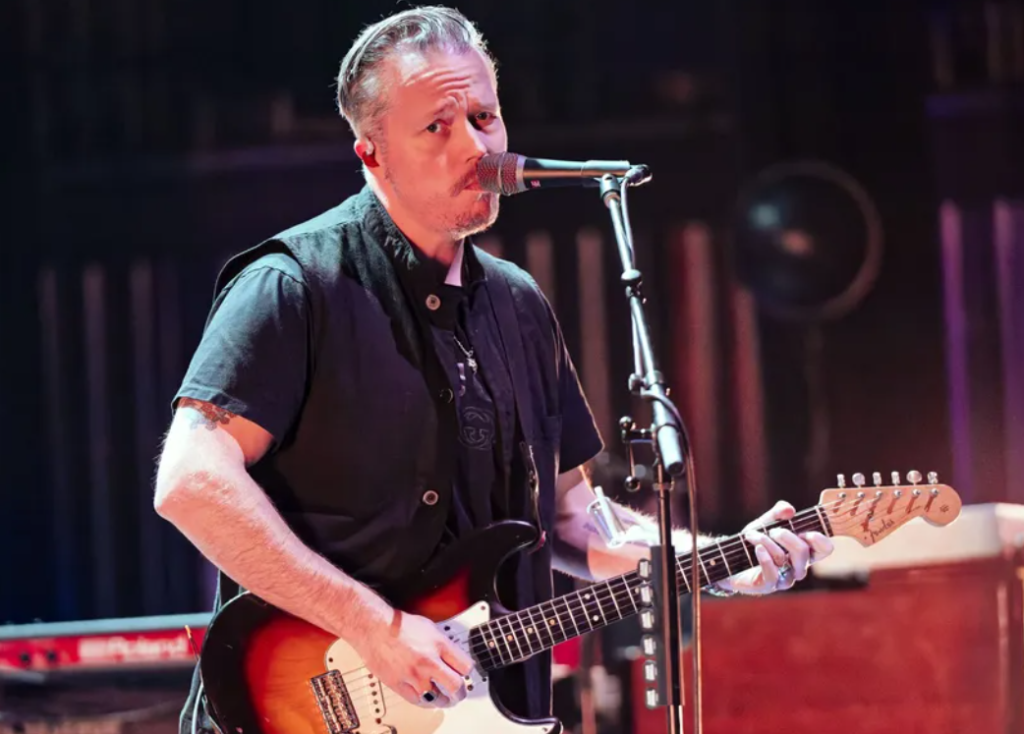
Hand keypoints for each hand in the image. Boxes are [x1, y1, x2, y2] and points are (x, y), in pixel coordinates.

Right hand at [351, 610, 474, 707]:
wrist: (375, 627)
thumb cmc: (399, 625)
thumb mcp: (430, 627)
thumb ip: (444, 644)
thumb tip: (453, 657)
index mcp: (439, 644)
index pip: (466, 666)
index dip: (467, 671)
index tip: (464, 673)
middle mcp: (428, 661)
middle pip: (456, 685)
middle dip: (460, 691)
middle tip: (459, 692)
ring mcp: (414, 674)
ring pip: (437, 697)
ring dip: (443, 699)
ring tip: (444, 698)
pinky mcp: (399, 684)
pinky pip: (417, 701)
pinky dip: (425, 701)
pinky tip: (427, 698)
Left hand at [715, 501, 833, 595]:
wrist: (730, 559)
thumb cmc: (753, 541)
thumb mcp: (765, 522)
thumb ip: (777, 513)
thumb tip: (790, 510)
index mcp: (803, 551)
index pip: (824, 549)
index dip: (819, 540)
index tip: (805, 531)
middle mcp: (797, 566)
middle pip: (804, 553)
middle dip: (787, 537)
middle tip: (772, 531)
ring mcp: (784, 578)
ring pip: (784, 560)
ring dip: (767, 542)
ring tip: (752, 535)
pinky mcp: (768, 585)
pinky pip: (772, 574)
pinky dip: (765, 558)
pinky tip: (757, 548)